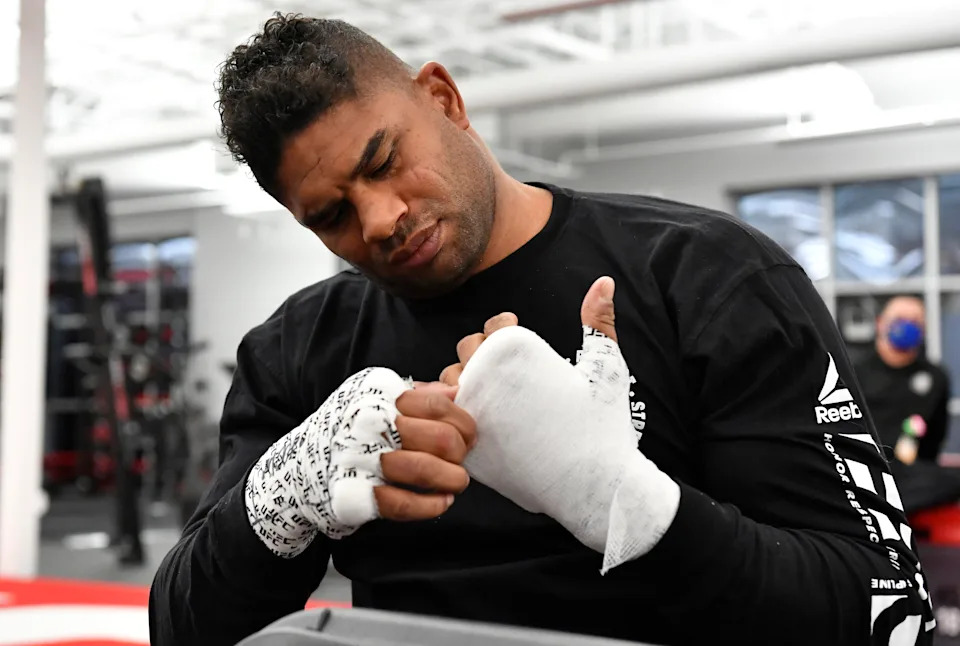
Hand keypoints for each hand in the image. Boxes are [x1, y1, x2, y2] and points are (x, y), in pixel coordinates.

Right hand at [244, 368, 474, 557]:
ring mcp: (360, 460)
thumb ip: (416, 394)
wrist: (295, 469)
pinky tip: (442, 502)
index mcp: (377, 395)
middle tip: (460, 460)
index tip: (468, 436)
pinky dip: (431, 505)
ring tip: (456, 483)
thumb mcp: (374, 398)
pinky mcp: (354, 494)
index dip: (463, 423)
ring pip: (425, 469)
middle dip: (460, 453)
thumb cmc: (347, 432)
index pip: (439, 405)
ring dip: (452, 480)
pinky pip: (403, 503)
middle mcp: (368, 424)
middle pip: (440, 438)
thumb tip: (456, 392)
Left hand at [454, 276, 679, 572]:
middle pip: (467, 353)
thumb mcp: (606, 368)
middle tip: (512, 373)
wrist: (595, 486)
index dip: (503, 330)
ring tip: (499, 397)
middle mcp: (485, 381)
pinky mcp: (468, 450)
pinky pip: (447, 425)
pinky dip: (459, 419)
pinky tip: (486, 423)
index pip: (491, 328)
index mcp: (515, 354)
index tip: (519, 343)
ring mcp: (472, 416)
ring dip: (468, 385)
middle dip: (483, 356)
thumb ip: (599, 322)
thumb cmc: (603, 426)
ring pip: (450, 386)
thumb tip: (604, 280)